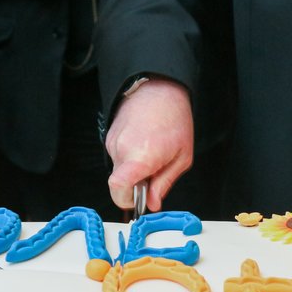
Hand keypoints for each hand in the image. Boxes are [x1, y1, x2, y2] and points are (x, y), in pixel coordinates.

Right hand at [105, 78, 193, 211]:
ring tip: (150, 154)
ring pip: (118, 171)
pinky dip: (128, 158)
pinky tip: (142, 145)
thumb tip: (152, 203)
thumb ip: (164, 183)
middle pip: (118, 184)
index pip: (118, 188)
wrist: (158, 88)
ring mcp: (113, 143)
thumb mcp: (182, 157)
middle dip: (133, 186)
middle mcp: (122, 150)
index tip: (137, 201)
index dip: (126, 201)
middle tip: (151, 176)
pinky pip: (117, 158)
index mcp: (141, 157)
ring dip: (132, 170)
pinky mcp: (109, 138)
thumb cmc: (175, 119)